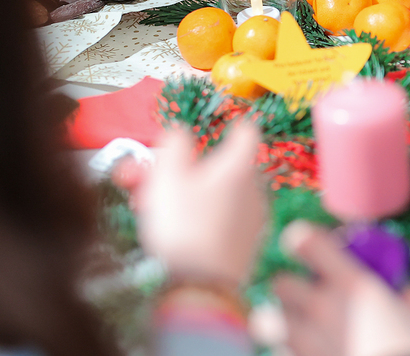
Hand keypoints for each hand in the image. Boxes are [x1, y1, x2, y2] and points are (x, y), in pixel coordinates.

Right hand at [137, 123, 267, 286]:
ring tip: (156, 207)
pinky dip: (202, 217)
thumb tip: (180, 130)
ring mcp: (253, 218)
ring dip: (190, 194)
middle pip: (224, 167)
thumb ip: (174, 143)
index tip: (223, 124)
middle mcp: (254, 189)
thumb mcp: (168, 176)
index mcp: (239, 167)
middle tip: (156, 177)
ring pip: (219, 195)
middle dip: (187, 169)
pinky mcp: (246, 243)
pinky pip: (223, 219)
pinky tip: (176, 229)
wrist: (200, 285)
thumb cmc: (184, 228)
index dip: (232, 124)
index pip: (246, 131)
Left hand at [274, 221, 409, 355]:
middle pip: (279, 283)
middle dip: (287, 286)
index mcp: (352, 286)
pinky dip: (286, 352)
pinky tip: (303, 354)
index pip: (307, 242)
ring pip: (265, 320)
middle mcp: (321, 308)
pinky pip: (279, 353)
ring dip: (275, 320)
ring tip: (289, 326)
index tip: (307, 243)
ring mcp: (305, 341)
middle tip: (302, 294)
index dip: (301, 238)